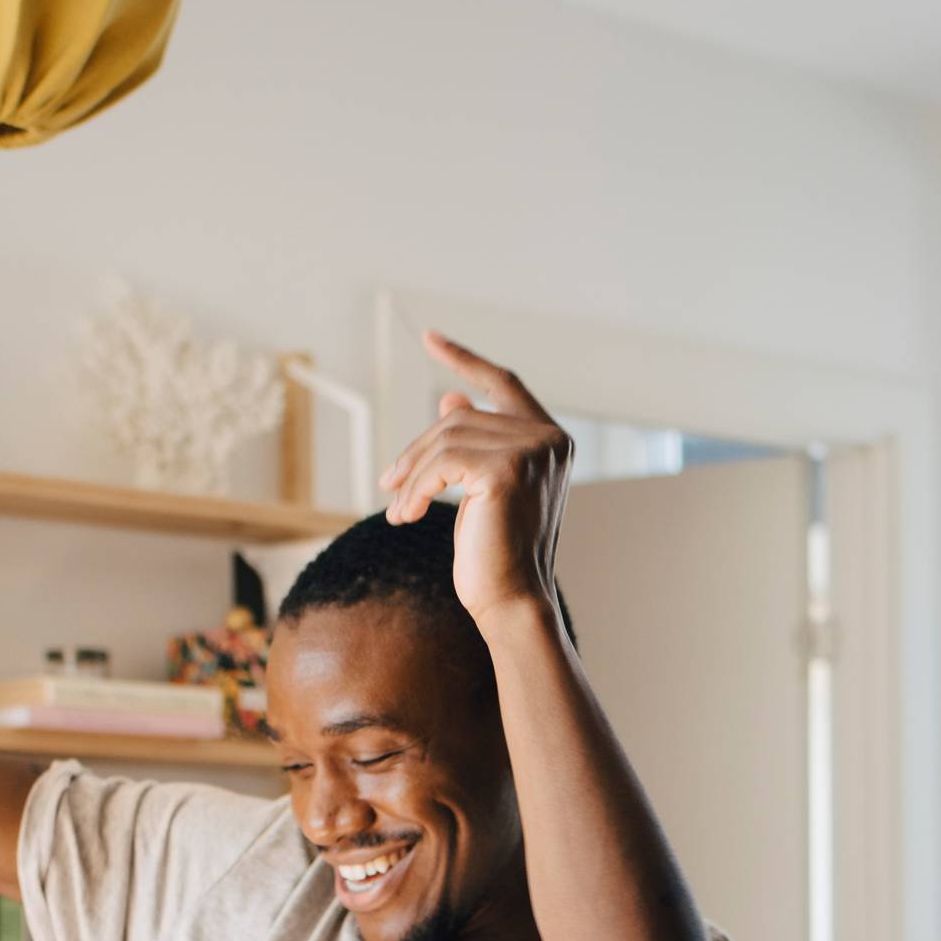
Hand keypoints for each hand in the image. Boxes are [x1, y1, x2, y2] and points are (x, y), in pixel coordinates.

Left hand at [376, 332, 571, 632]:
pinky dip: (414, 488)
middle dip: (417, 451)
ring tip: (397, 507)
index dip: (465, 359)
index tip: (430, 338)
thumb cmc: (497, 553)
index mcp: (552, 440)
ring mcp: (533, 451)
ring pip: (445, 439)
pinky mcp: (506, 470)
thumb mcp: (480, 490)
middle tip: (387, 484)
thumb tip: (449, 401)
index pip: (504, 383)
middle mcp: (550, 439)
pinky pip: (441, 462)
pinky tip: (404, 516)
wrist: (512, 602)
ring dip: (411, 475)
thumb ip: (473, 443)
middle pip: (460, 419)